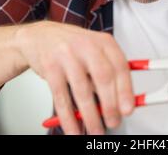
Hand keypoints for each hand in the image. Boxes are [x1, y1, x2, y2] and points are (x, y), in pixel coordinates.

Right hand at [15, 21, 134, 134]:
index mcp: (104, 42)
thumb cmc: (72, 47)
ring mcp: (67, 55)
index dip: (126, 90)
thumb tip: (122, 103)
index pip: (120, 67)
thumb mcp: (95, 52)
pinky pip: (61, 98)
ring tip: (96, 130)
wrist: (39, 37)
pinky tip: (74, 129)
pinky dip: (68, 118)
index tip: (128, 110)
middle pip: (104, 77)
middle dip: (110, 105)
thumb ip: (110, 74)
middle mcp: (87, 45)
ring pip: (82, 91)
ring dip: (91, 116)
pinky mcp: (50, 67)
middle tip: (114, 122)